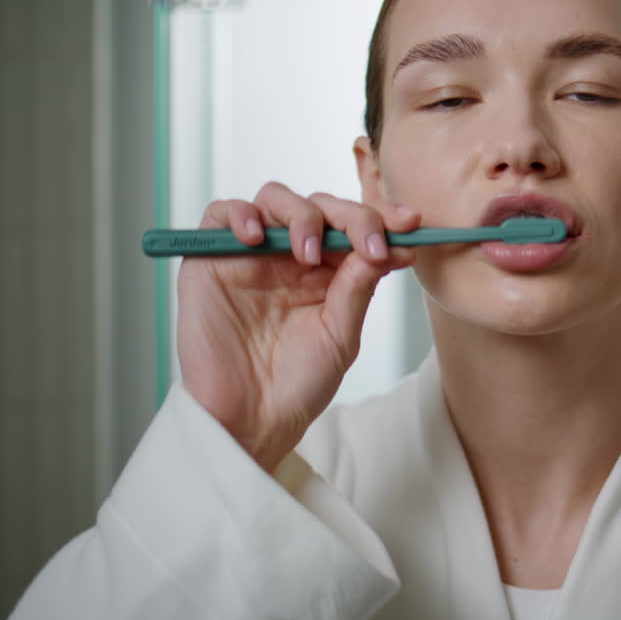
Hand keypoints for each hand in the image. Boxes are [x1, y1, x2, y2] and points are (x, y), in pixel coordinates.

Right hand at [176, 182, 418, 470]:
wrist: (250, 421)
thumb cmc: (297, 385)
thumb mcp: (341, 334)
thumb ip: (358, 286)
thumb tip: (392, 244)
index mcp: (325, 272)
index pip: (353, 227)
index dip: (382, 219)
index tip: (410, 224)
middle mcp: (288, 257)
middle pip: (320, 206)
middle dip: (352, 216)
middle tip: (369, 243)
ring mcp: (250, 255)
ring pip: (275, 198)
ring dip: (302, 215)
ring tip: (309, 253)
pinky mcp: (210, 261)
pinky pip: (220, 213)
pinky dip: (240, 214)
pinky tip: (258, 238)